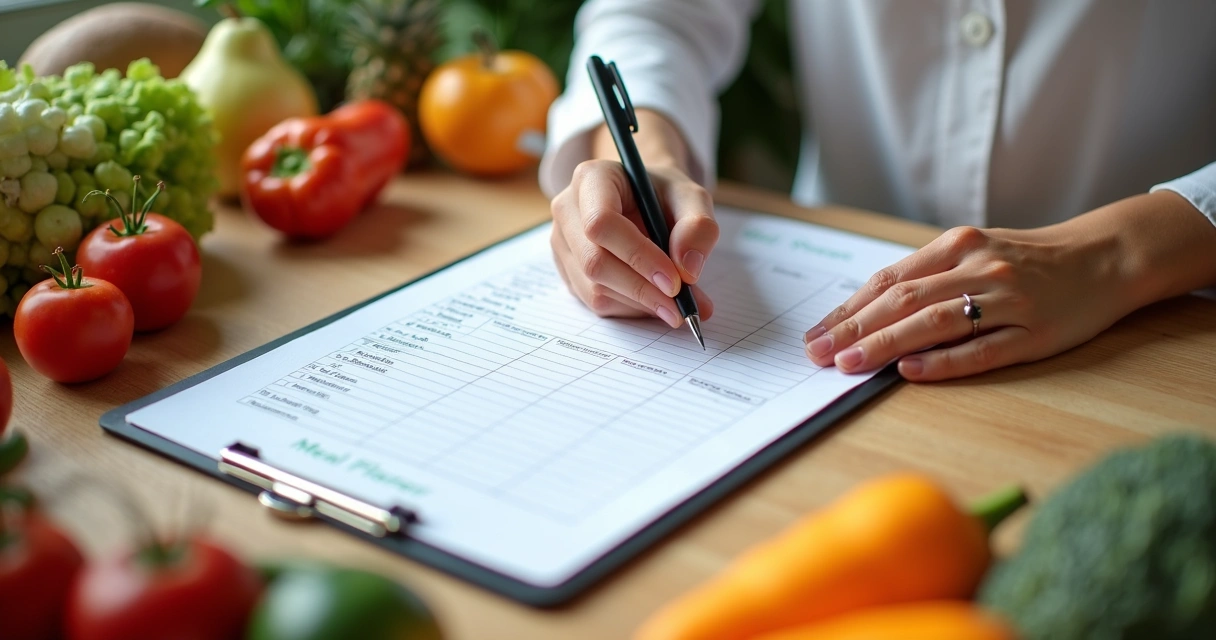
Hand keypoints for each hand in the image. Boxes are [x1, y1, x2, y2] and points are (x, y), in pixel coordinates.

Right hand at [549, 159, 717, 325]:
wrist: (645, 201)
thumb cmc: (664, 195)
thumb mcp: (692, 198)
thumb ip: (698, 227)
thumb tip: (688, 270)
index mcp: (592, 179)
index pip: (601, 223)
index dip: (637, 255)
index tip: (675, 281)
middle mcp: (567, 210)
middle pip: (595, 261)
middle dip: (642, 290)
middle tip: (682, 307)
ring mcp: (562, 244)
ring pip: (594, 289)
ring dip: (640, 303)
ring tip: (677, 305)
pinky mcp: (567, 271)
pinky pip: (595, 302)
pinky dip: (631, 308)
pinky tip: (655, 299)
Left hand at [802, 223, 1141, 380]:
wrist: (1105, 257)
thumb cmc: (1028, 260)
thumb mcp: (974, 252)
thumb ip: (926, 277)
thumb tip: (866, 312)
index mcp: (957, 246)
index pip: (888, 281)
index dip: (848, 310)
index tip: (815, 334)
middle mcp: (978, 268)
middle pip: (903, 301)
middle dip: (854, 329)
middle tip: (818, 354)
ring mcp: (1007, 301)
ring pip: (934, 323)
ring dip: (885, 345)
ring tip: (850, 364)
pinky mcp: (1033, 333)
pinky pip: (981, 350)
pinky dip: (942, 362)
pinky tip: (908, 372)